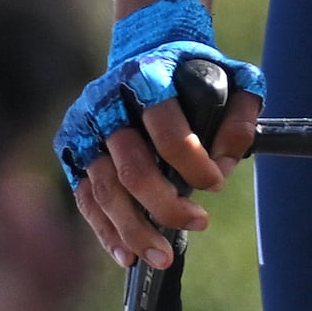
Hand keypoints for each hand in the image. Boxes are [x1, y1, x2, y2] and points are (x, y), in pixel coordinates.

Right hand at [59, 0, 262, 269]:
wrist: (142, 53)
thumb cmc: (190, 75)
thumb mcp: (231, 78)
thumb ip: (240, 115)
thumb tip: (225, 160)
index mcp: (146, 77)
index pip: (168, 133)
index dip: (194, 166)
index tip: (216, 184)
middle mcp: (106, 101)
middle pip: (132, 170)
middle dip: (166, 206)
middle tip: (198, 222)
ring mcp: (84, 127)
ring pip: (104, 190)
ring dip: (134, 230)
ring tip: (162, 257)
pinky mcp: (71, 149)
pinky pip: (85, 198)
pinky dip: (106, 231)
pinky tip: (129, 255)